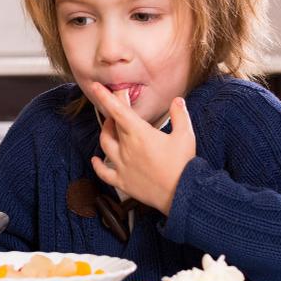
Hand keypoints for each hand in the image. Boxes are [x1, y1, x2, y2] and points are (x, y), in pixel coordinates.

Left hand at [87, 82, 195, 214]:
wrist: (181, 193)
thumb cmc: (183, 164)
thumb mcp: (185, 136)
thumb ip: (179, 115)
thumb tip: (177, 101)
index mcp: (140, 134)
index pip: (118, 111)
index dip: (106, 97)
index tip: (96, 87)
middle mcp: (126, 148)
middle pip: (112, 125)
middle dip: (112, 113)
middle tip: (117, 106)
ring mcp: (122, 165)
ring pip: (105, 144)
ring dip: (106, 133)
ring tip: (110, 127)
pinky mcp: (121, 181)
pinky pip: (104, 172)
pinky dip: (98, 164)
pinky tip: (95, 160)